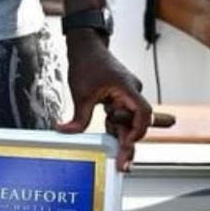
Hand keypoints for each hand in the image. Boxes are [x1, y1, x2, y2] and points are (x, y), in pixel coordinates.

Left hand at [56, 32, 151, 170]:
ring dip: (121, 135)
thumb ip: (78, 117)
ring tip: (118, 155)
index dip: (137, 130)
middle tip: (124, 164)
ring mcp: (127, 95)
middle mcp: (131, 92)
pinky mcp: (120, 98)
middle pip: (137, 122)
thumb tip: (66, 131)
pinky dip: (116, 127)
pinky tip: (111, 138)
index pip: (142, 112)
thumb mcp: (80, 93)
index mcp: (126, 88)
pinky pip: (122, 116)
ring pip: (129, 122)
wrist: (86, 46)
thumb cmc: (88, 62)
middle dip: (129, 143)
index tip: (127, 143)